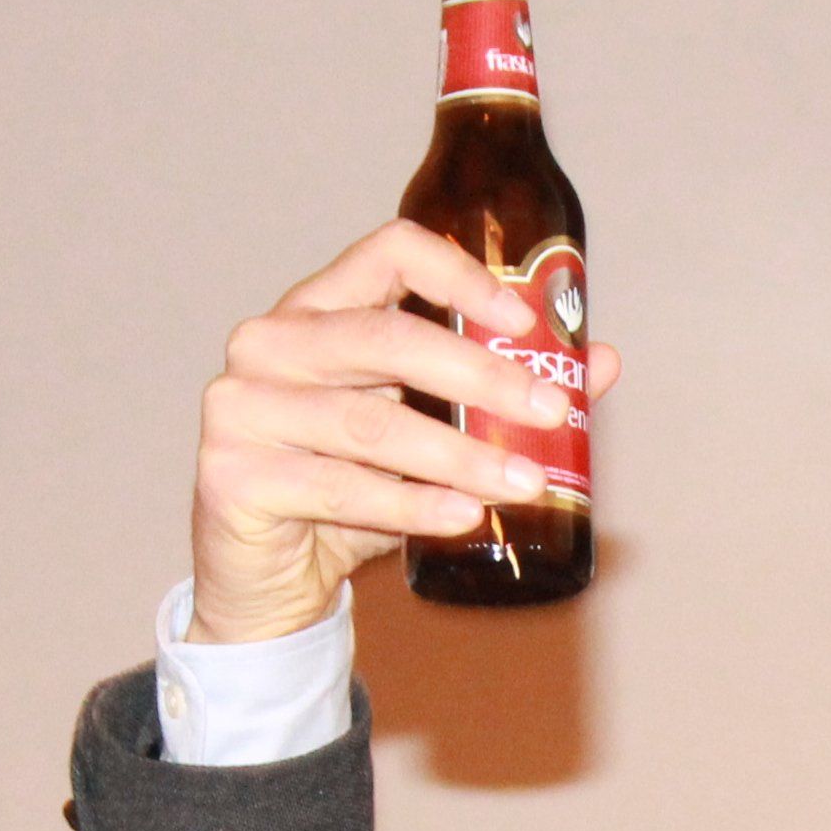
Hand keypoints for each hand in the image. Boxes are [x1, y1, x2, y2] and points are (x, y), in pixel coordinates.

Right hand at [189, 221, 627, 643]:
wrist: (269, 578)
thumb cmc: (348, 489)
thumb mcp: (427, 435)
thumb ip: (499, 394)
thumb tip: (597, 362)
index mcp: (318, 309)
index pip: (389, 252)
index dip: (460, 275)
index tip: (525, 321)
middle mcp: (271, 343)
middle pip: (386, 337)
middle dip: (481, 376)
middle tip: (551, 412)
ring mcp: (242, 406)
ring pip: (371, 424)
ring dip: (461, 455)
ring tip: (525, 481)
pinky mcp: (233, 475)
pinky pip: (342, 488)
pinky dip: (412, 506)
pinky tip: (465, 516)